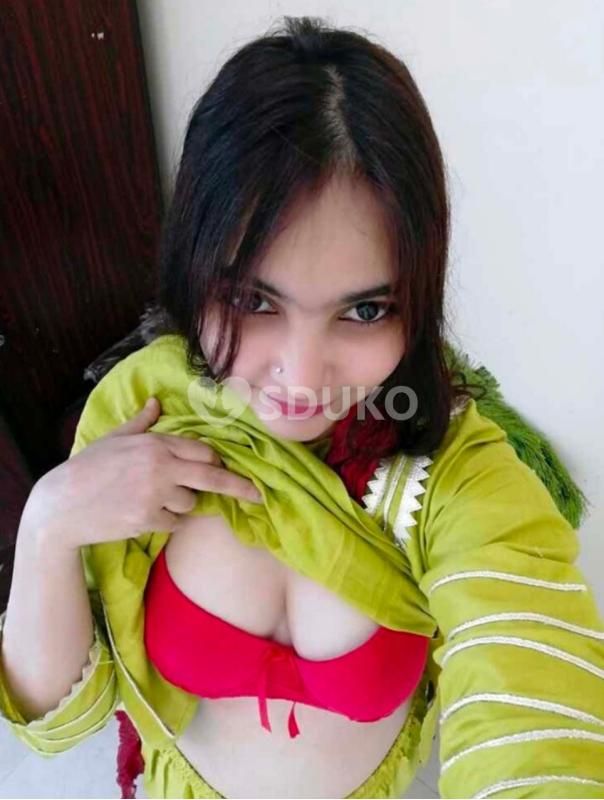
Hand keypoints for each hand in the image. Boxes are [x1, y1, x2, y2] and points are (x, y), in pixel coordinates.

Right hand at [23, 396, 261, 550]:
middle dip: (239, 485)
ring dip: (182, 503)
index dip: (215, 459)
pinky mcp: (148, 520)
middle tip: (258, 494)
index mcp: (155, 444)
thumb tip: (155, 402)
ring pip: (190, 502)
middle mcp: (160, 468)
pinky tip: (143, 514)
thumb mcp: (114, 438)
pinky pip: (174, 523)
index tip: (226, 466)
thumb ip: (141, 422)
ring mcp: (155, 495)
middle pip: (211, 476)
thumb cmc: (86, 468)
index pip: (202, 450)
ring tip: (152, 498)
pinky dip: (166, 521)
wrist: (61, 505)